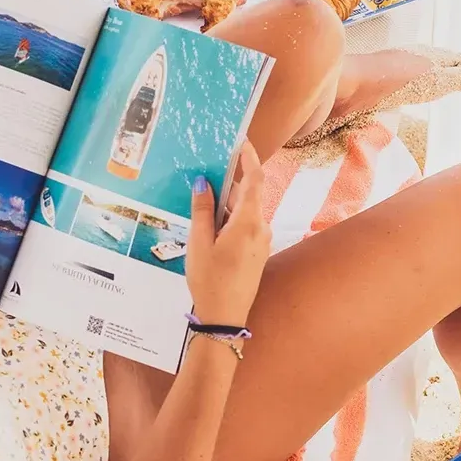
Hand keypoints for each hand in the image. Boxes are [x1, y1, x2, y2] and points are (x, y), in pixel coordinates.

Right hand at [186, 141, 270, 324]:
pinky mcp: (257, 252)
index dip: (250, 159)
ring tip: (201, 207)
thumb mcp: (199, 243)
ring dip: (226, 206)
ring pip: (244, 212)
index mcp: (249, 223)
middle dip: (228, 185)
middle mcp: (261, 229)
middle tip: (205, 176)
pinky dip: (229, 221)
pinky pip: (245, 226)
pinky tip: (209, 229)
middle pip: (247, 196)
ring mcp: (261, 242)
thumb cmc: (210, 281)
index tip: (242, 142)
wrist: (225, 318)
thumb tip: (204, 183)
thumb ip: (203, 210)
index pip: (255, 180)